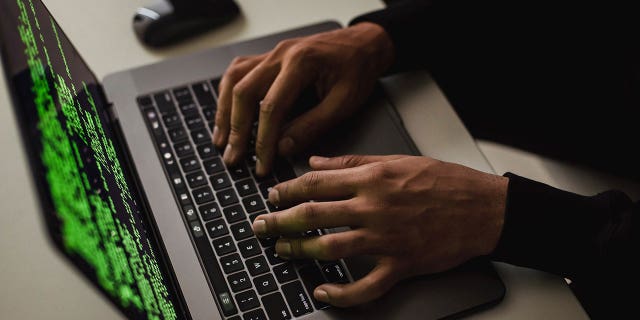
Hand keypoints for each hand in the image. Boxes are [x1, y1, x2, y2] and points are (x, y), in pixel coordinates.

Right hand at [212, 23, 394, 175]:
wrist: (364, 45)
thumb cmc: (358, 69)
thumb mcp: (344, 103)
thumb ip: (312, 126)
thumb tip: (283, 148)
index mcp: (301, 63)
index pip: (271, 106)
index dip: (263, 140)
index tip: (261, 163)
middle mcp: (281, 55)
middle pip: (244, 92)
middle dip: (236, 130)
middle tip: (233, 158)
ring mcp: (272, 54)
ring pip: (234, 80)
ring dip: (225, 112)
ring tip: (222, 140)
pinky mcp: (269, 58)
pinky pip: (239, 72)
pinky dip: (228, 94)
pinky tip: (226, 113)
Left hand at [251, 155, 507, 306]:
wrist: (483, 209)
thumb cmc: (444, 182)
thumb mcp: (397, 160)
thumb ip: (352, 161)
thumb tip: (316, 161)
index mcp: (372, 178)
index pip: (316, 183)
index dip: (287, 190)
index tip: (272, 196)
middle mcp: (374, 207)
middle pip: (314, 215)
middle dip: (280, 221)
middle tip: (261, 226)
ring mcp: (386, 238)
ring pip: (331, 248)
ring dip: (300, 251)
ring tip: (281, 251)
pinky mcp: (401, 265)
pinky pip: (366, 286)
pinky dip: (341, 294)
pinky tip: (323, 292)